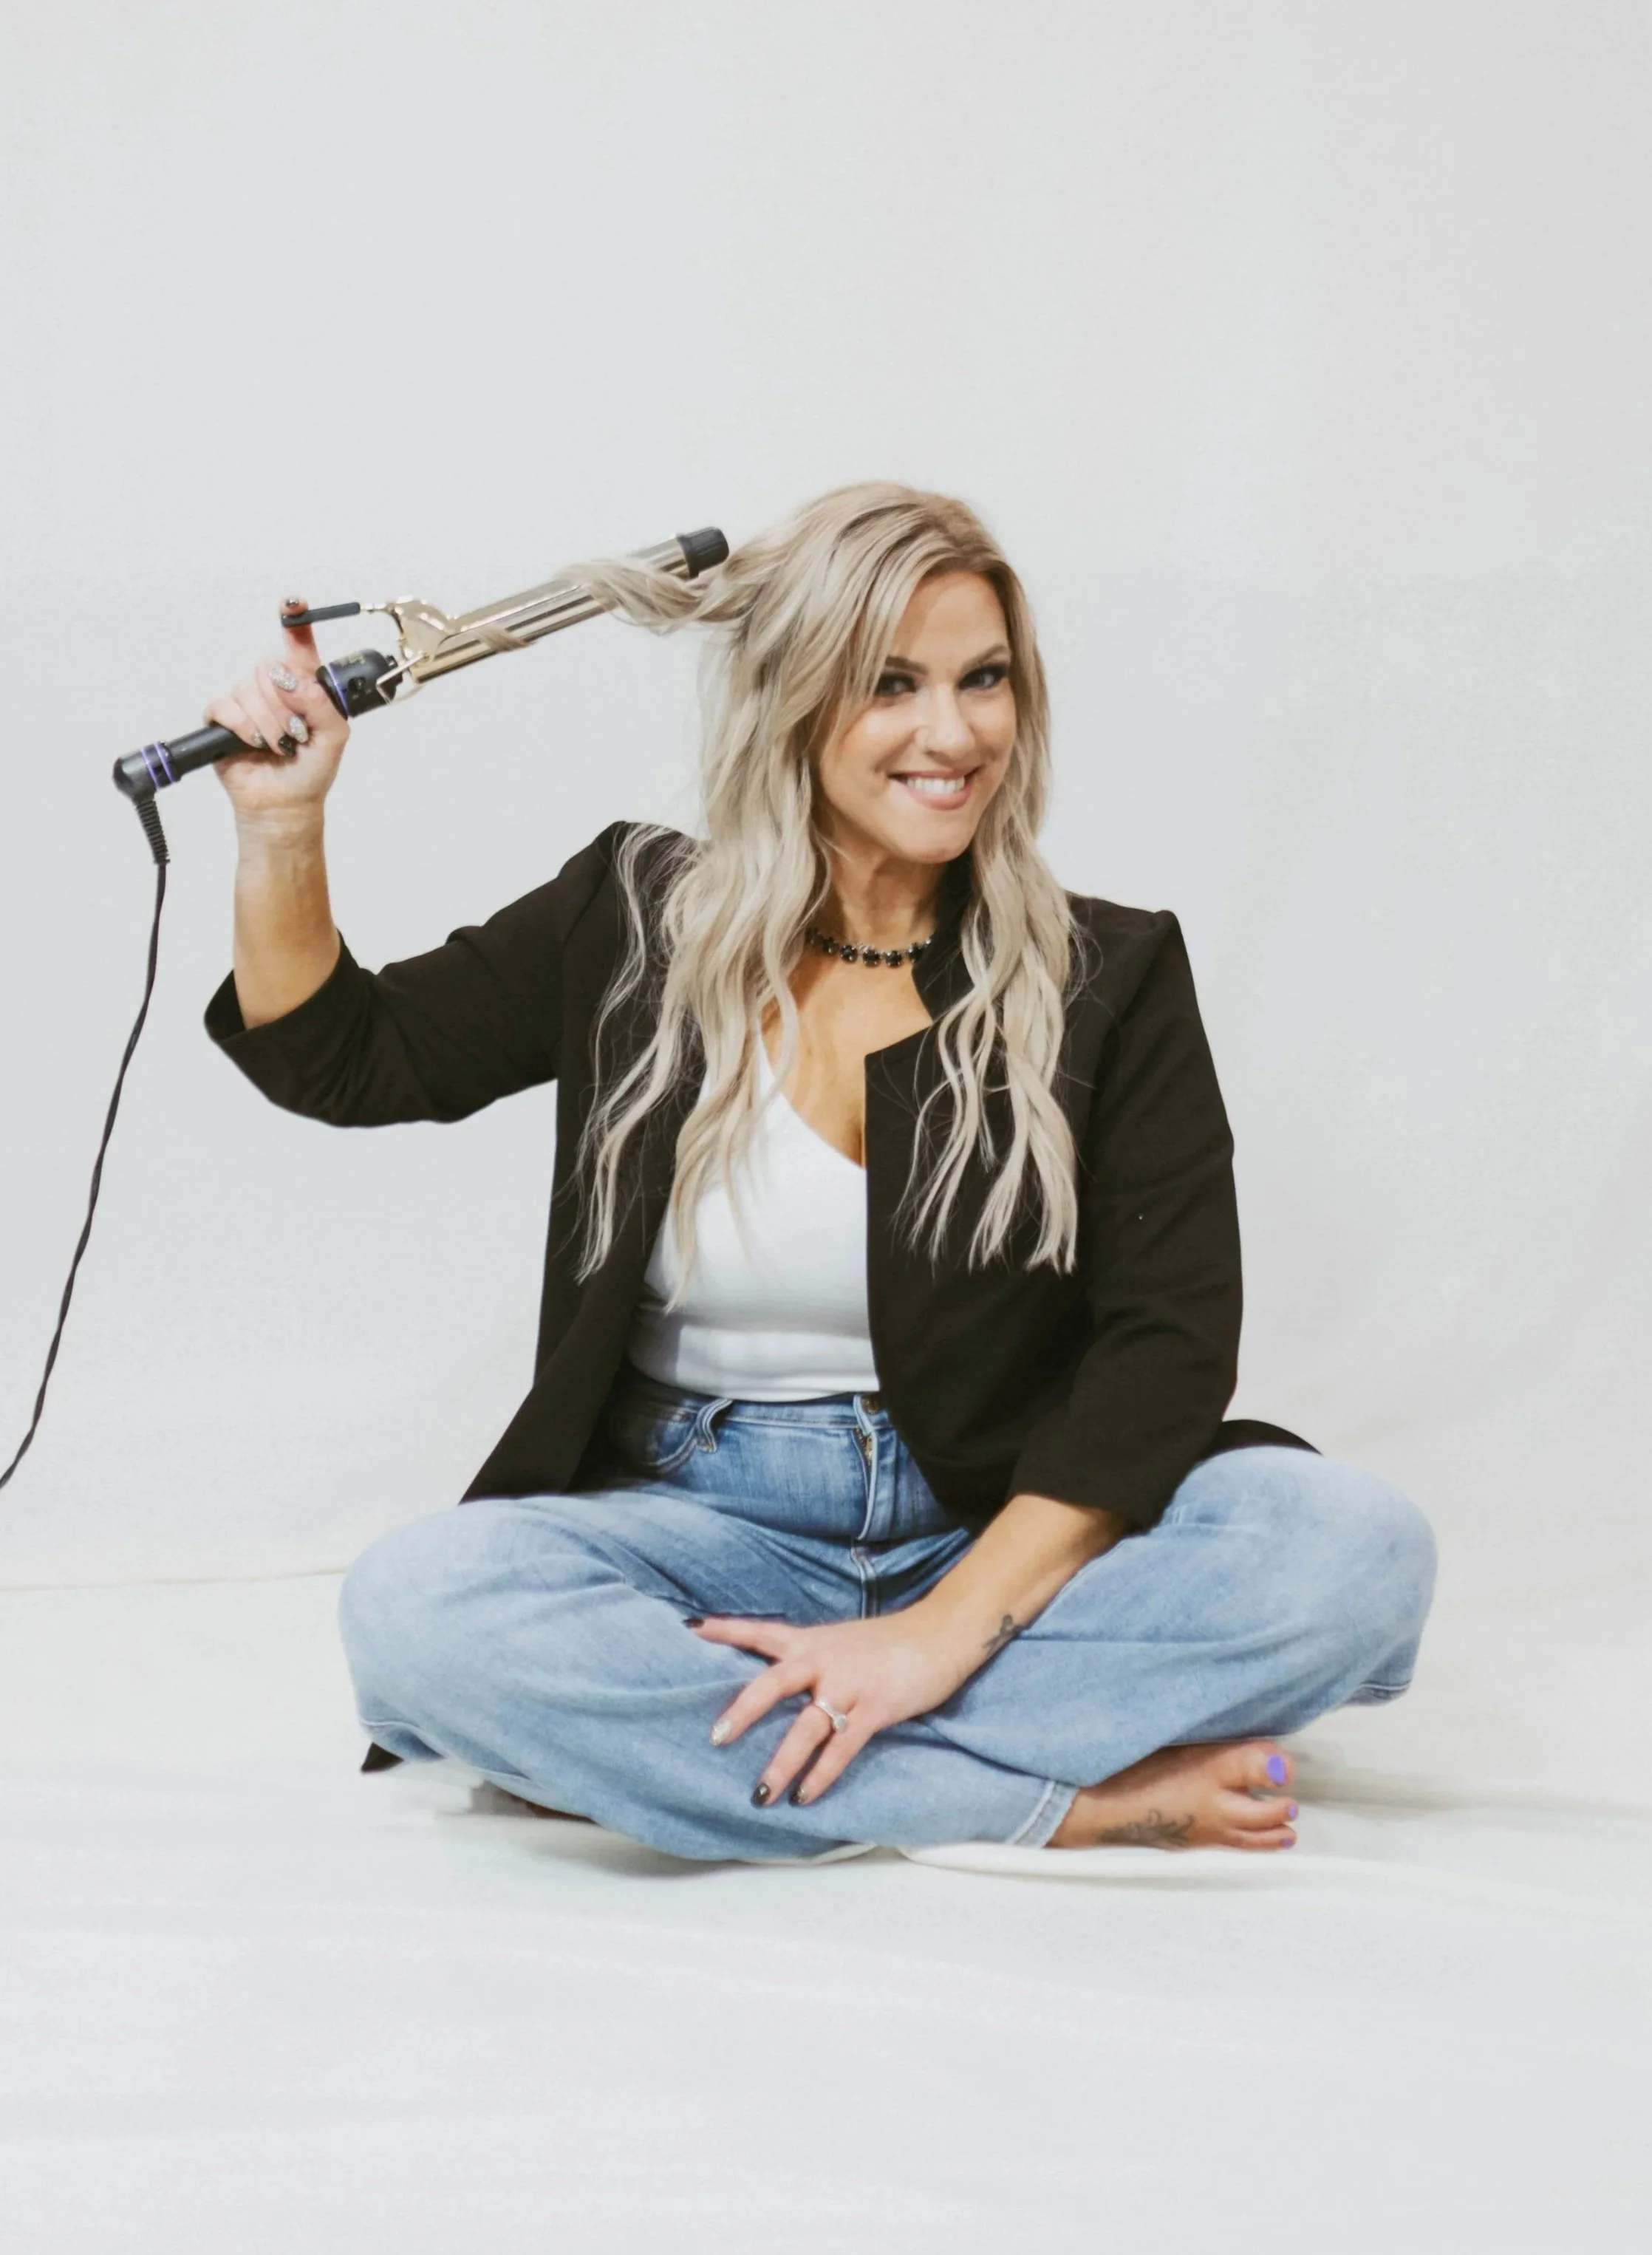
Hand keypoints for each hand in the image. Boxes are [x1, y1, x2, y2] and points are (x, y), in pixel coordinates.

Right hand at [204, 598, 350, 823]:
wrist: (285, 804)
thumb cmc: (311, 771)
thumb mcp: (334, 736)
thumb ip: (321, 703)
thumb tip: (291, 680)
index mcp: (303, 688)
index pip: (299, 649)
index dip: (296, 624)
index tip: (293, 604)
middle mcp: (274, 690)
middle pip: (269, 668)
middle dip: (285, 704)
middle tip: (296, 733)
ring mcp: (247, 704)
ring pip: (249, 689)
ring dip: (269, 723)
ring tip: (280, 746)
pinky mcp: (223, 720)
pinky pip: (225, 706)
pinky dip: (244, 726)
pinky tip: (255, 743)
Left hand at [692, 1606, 975, 1808]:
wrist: (941, 1634)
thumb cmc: (890, 1643)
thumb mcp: (843, 1642)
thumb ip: (813, 1660)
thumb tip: (783, 1684)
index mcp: (812, 1642)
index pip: (761, 1632)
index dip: (726, 1630)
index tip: (689, 1628)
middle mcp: (824, 1660)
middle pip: (774, 1682)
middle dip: (745, 1710)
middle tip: (717, 1737)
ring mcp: (849, 1685)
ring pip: (806, 1727)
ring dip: (782, 1763)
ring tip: (761, 1794)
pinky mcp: (874, 1708)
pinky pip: (842, 1748)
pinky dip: (822, 1774)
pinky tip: (805, 1796)